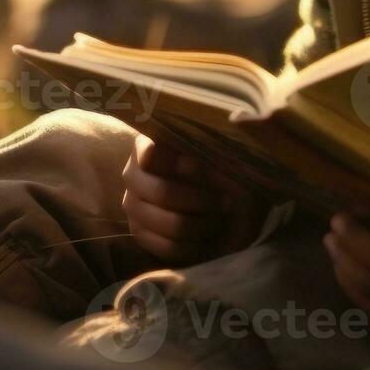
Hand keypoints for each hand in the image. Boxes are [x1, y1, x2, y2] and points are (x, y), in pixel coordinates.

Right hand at [121, 133, 261, 263]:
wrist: (214, 193)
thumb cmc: (217, 164)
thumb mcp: (221, 147)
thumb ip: (228, 136)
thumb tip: (237, 121)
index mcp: (147, 145)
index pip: (153, 156)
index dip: (181, 165)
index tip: (205, 169)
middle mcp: (133, 175)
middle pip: (162, 192)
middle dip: (200, 199)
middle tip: (227, 200)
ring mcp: (133, 206)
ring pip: (167, 223)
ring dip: (202, 224)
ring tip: (222, 217)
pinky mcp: (139, 233)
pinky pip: (167, 247)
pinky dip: (194, 245)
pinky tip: (210, 236)